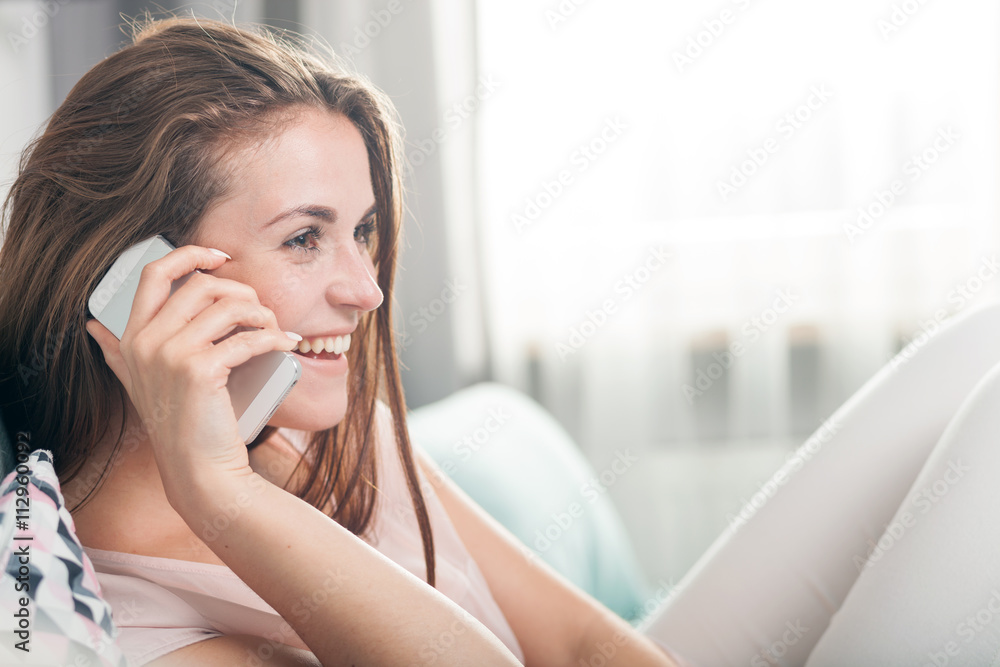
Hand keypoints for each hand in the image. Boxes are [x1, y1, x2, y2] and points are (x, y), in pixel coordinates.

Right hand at [86, 244, 299, 503]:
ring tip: (275, 329)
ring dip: (261, 313)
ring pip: (228, 306)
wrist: (199, 471)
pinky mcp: (199, 371)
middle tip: (261, 311)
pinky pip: (246, 338)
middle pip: (201, 285)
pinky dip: (273, 338)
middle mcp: (146, 342)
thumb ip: (118, 354)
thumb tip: (94, 327)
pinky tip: (285, 344)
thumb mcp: (139, 385)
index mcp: (133, 338)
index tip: (220, 257)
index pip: (155, 274)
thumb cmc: (180, 425)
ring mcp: (170, 355)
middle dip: (240, 291)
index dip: (190, 255)